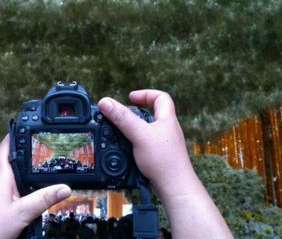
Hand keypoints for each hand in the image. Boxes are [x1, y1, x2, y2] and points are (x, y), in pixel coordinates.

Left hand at [0, 135, 71, 238]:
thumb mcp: (21, 214)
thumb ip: (43, 200)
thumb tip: (65, 187)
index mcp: (0, 174)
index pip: (7, 145)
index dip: (16, 133)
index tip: (27, 126)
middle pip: (8, 161)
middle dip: (24, 158)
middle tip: (42, 154)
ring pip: (3, 176)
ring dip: (16, 175)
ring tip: (34, 178)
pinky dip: (9, 188)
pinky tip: (17, 200)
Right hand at [99, 90, 231, 237]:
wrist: (175, 187)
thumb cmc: (164, 161)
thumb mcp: (139, 135)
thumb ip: (122, 118)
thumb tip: (106, 102)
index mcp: (167, 119)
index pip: (161, 97)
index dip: (145, 94)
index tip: (130, 97)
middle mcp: (167, 130)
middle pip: (152, 114)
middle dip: (135, 113)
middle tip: (122, 116)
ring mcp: (164, 144)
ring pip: (148, 131)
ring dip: (134, 130)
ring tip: (120, 133)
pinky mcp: (160, 157)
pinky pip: (146, 145)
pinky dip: (135, 145)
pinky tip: (126, 151)